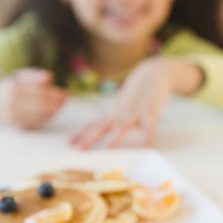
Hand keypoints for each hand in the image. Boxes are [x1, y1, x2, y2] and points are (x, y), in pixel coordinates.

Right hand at [0, 69, 67, 128]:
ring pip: (40, 115)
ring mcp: (15, 117)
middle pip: (41, 105)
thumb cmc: (11, 88)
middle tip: (66, 97)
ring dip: (55, 110)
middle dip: (56, 102)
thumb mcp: (19, 77)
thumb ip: (34, 76)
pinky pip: (38, 122)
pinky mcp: (18, 127)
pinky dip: (48, 116)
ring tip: (61, 103)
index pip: (39, 93)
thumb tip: (49, 76)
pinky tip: (53, 110)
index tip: (65, 92)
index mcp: (13, 89)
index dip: (54, 94)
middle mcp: (12, 104)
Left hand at [70, 57, 202, 149]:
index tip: (68, 144)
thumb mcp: (123, 105)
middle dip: (90, 137)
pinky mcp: (151, 111)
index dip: (81, 133)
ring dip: (114, 138)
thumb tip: (103, 136)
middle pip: (103, 126)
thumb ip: (114, 120)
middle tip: (78, 150)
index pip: (94, 124)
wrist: (154, 72)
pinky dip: (148, 137)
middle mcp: (121, 111)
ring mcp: (135, 110)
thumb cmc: (138, 93)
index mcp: (113, 111)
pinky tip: (147, 148)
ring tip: (106, 151)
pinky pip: (150, 126)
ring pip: (123, 125)